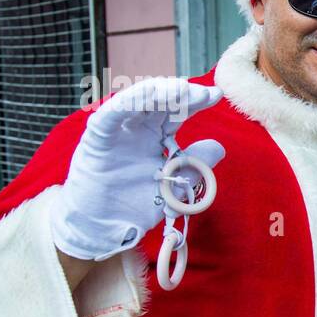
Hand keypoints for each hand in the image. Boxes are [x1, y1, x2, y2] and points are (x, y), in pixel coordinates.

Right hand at [51, 78, 225, 261]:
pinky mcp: (97, 137)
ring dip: (160, 92)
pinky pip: (111, 114)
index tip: (217, 95)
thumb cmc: (135, 205)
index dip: (197, 102)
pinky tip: (149, 92)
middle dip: (183, 94)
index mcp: (156, 136)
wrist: (104, 227)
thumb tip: (219, 147)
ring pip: (138, 101)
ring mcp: (117, 130)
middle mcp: (137, 128)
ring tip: (182, 89)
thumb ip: (194, 167)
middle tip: (204, 93)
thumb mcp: (174, 187)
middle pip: (161, 101)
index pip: (178, 112)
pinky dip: (129, 102)